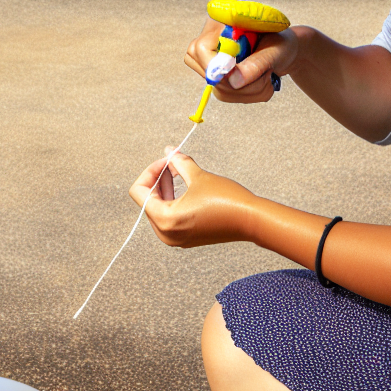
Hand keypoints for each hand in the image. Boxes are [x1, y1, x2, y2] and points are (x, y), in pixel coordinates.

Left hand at [128, 150, 255, 247]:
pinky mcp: (186, 238)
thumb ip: (178, 162)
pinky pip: (170, 217)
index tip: (166, 161)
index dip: (151, 171)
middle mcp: (166, 233)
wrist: (251, 220)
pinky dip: (173, 200)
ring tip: (178, 171)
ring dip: (165, 188)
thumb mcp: (198, 175)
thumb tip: (169, 151)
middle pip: (147, 201)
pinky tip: (184, 186)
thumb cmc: (227, 200)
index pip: (139, 192)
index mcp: (165, 219)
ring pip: (158, 209)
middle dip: (158, 179)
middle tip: (173, 162)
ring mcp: (176, 238)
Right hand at [184, 19, 304, 103]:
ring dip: (249, 90)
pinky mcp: (216, 75)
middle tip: (267, 75)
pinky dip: (248, 94)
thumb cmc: (280, 43)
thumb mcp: (274, 50)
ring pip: (220, 89)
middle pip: (209, 74)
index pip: (200, 49)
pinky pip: (226, 94)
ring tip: (267, 76)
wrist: (284, 49)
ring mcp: (209, 59)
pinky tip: (260, 81)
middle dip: (243, 84)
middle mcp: (209, 39)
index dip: (218, 67)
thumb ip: (256, 63)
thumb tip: (233, 82)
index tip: (240, 77)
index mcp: (221, 22)